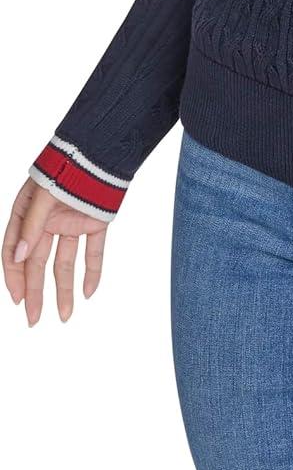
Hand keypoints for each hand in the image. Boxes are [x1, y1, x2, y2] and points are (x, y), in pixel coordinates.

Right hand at [2, 177, 109, 324]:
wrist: (101, 150)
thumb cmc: (66, 166)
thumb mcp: (43, 196)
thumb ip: (31, 226)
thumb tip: (18, 257)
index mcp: (27, 213)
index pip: (14, 251)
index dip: (14, 276)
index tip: (18, 299)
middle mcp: (46, 221)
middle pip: (37, 262)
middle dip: (35, 291)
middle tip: (34, 319)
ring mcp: (70, 223)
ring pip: (64, 262)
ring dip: (64, 289)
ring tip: (64, 316)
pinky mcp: (94, 222)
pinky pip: (93, 251)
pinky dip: (93, 271)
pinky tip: (89, 292)